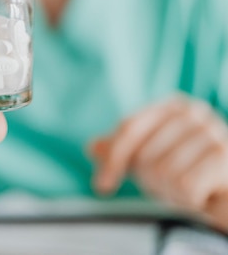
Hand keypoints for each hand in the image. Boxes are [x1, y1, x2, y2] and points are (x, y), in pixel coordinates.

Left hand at [90, 94, 227, 228]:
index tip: (102, 186)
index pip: (130, 128)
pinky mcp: (225, 157)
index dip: (114, 158)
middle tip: (171, 185)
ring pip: (164, 172)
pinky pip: (186, 186)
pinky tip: (202, 195)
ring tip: (189, 188)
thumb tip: (92, 147)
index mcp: (172, 106)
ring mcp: (211, 131)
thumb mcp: (154, 160)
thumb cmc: (193, 173)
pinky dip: (190, 200)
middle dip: (152, 180)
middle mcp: (193, 112)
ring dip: (172, 192)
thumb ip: (124, 152)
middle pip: (145, 155)